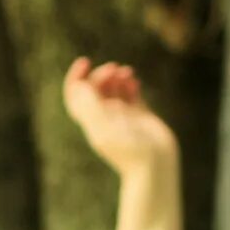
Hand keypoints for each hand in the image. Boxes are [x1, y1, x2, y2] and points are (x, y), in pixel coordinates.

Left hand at [60, 57, 176, 177]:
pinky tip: (133, 82)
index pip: (75, 96)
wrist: (154, 167)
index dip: (76, 77)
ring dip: (116, 76)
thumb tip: (79, 85)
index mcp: (91, 121)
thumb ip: (90, 107)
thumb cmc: (128, 151)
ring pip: (113, 89)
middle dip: (101, 74)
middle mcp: (105, 118)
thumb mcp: (104, 129)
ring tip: (125, 73)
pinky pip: (131, 94)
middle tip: (113, 69)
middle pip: (95, 88)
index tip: (85, 62)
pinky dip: (129, 84)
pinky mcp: (140, 116)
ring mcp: (123, 117)